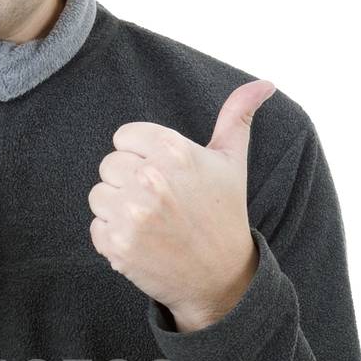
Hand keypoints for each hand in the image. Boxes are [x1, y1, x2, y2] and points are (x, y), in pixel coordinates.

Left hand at [88, 79, 276, 328]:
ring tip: (151, 222)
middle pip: (109, 165)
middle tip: (159, 203)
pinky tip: (143, 242)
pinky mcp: (118, 244)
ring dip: (118, 210)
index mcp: (173, 150)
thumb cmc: (223, 213)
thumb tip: (264, 83)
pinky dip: (113, 237)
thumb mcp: (232, 161)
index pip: (124, 137)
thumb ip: (237, 116)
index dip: (141, 155)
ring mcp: (132, 214)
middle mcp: (151, 178)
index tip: (163, 175)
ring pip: (99, 195)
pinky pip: (96, 228)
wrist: (220, 277)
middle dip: (129, 183)